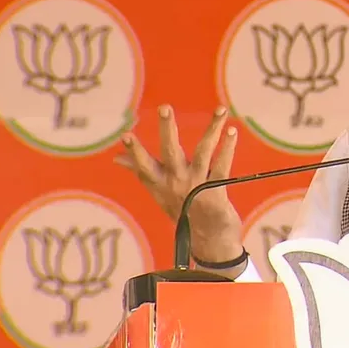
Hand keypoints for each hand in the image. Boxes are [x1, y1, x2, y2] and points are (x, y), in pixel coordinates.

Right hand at [114, 104, 242, 260]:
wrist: (207, 240)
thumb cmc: (182, 210)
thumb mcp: (158, 192)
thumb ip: (140, 171)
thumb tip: (116, 157)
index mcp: (160, 183)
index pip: (143, 165)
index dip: (134, 152)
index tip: (126, 135)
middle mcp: (176, 182)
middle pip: (170, 151)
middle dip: (167, 128)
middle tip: (165, 107)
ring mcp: (197, 185)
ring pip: (204, 150)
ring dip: (213, 128)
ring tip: (221, 109)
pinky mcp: (216, 189)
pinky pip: (222, 164)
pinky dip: (228, 146)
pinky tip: (232, 131)